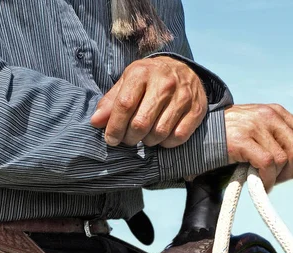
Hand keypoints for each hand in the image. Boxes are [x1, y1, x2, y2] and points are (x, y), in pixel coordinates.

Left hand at [90, 56, 207, 147]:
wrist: (184, 69)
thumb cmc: (150, 79)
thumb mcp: (128, 82)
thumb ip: (111, 102)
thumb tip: (95, 122)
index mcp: (142, 73)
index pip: (125, 105)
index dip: (114, 127)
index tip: (111, 139)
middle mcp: (164, 83)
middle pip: (141, 123)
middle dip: (130, 138)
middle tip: (128, 140)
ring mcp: (183, 97)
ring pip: (159, 133)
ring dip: (148, 142)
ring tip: (145, 137)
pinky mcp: (196, 110)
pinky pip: (178, 137)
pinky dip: (167, 143)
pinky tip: (162, 137)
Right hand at [225, 104, 292, 189]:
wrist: (197, 135)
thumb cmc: (228, 140)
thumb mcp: (258, 132)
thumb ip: (278, 140)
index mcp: (277, 112)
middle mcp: (269, 115)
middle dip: (292, 172)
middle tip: (277, 180)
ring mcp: (255, 126)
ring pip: (283, 159)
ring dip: (277, 178)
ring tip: (264, 181)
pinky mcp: (242, 140)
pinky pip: (267, 164)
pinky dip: (266, 179)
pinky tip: (258, 184)